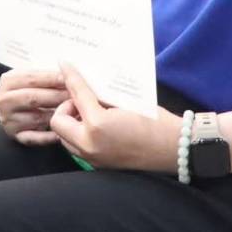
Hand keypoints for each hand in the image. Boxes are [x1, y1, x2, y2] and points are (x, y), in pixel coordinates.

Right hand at [0, 67, 69, 145]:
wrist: (16, 110)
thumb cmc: (31, 90)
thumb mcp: (33, 78)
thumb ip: (47, 77)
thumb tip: (70, 73)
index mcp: (8, 81)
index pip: (32, 78)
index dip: (53, 78)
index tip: (71, 78)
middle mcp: (5, 101)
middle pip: (33, 98)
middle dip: (58, 96)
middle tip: (76, 96)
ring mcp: (9, 120)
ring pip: (37, 118)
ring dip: (57, 116)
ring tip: (74, 112)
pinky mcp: (16, 136)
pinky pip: (35, 138)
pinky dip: (49, 136)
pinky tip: (62, 133)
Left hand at [50, 63, 181, 172]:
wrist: (173, 148)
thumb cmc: (155, 122)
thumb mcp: (125, 101)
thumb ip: (99, 94)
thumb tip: (83, 82)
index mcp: (97, 126)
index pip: (77, 95)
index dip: (72, 77)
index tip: (65, 65)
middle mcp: (90, 146)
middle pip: (59, 122)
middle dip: (66, 108)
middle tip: (82, 99)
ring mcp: (93, 159)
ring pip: (65, 138)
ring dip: (71, 123)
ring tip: (89, 113)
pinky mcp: (98, 165)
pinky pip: (78, 147)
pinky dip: (80, 135)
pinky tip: (96, 125)